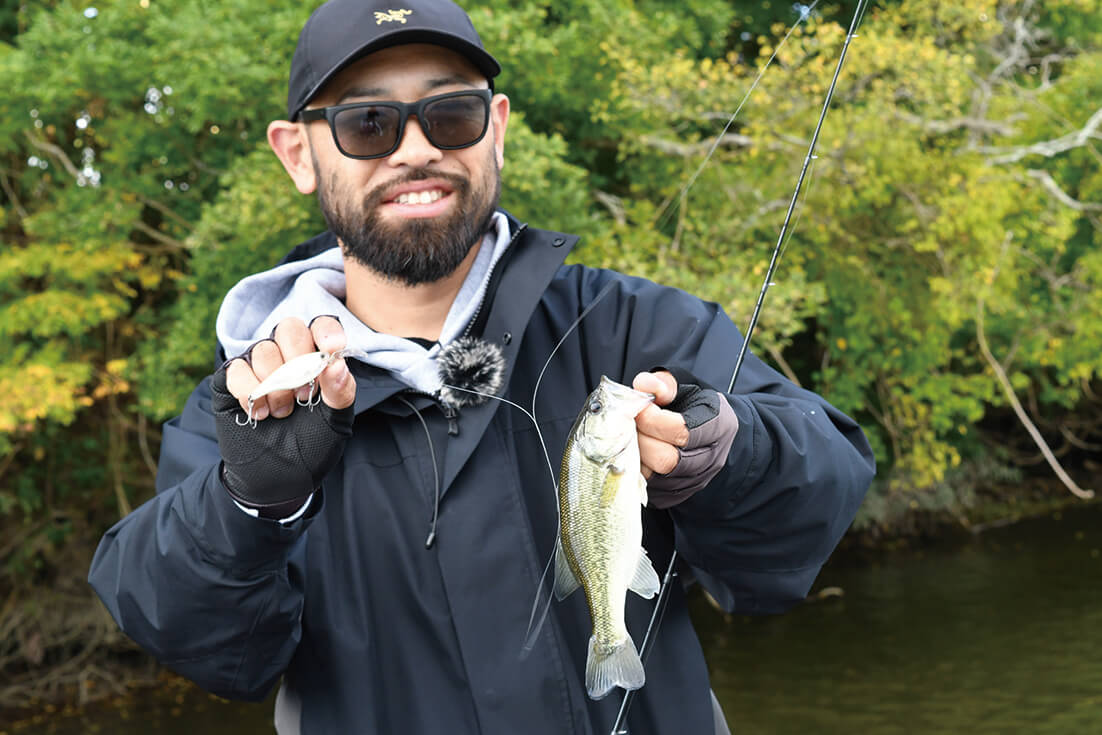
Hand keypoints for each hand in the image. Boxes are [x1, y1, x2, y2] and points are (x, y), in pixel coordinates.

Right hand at [210, 316, 356, 514]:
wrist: (277, 479)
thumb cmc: (311, 445)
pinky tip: (260, 413)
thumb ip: (341, 391)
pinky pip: (237, 369)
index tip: (331, 350)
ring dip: (275, 386)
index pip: (321, 326)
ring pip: (263, 350)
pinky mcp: (231, 379)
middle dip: (298, 361)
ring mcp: (258, 365)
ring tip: (282, 412)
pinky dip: (249, 392)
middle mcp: (287, 354)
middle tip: (303, 395)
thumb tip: (337, 364)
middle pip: (289, 328)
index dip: (326, 332)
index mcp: (318, 358)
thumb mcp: (336, 423)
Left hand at [633, 369, 737, 508]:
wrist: (709, 434)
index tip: (639, 408)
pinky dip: (635, 472)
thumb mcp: (684, 385)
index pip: (681, 431)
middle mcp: (712, 459)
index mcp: (719, 426)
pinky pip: (649, 490)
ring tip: (630, 438)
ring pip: (654, 478)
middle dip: (640, 440)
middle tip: (628, 424)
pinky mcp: (678, 496)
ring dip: (633, 457)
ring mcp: (696, 482)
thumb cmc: (693, 405)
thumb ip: (664, 383)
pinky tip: (633, 453)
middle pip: (667, 461)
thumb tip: (645, 386)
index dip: (652, 420)